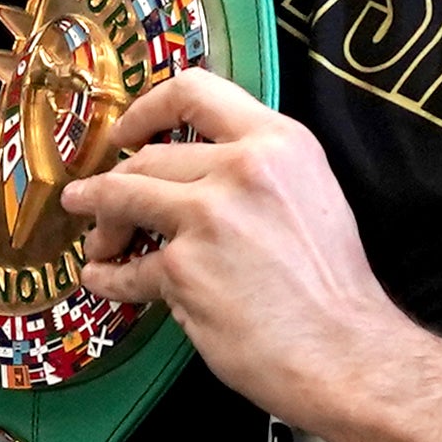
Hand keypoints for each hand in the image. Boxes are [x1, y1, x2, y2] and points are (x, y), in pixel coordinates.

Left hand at [62, 67, 414, 431]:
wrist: (345, 351)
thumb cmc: (331, 285)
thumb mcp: (309, 195)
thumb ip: (257, 170)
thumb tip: (195, 169)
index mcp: (279, 141)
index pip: (195, 90)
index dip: (146, 110)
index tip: (126, 135)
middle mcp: (242, 167)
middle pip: (148, 158)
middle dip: (115, 185)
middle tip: (104, 208)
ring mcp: (208, 215)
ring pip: (122, 199)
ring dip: (100, 221)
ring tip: (96, 242)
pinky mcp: (182, 267)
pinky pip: (125, 267)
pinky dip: (107, 276)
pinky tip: (104, 280)